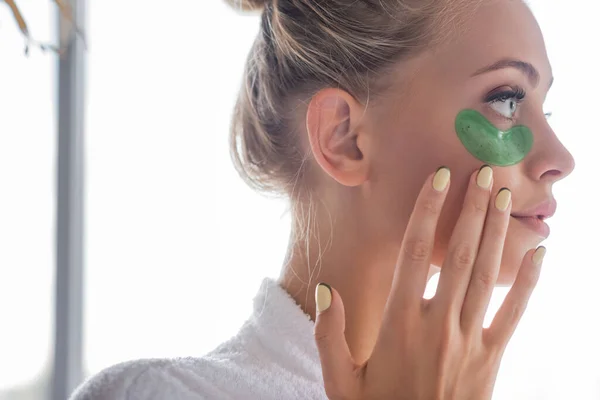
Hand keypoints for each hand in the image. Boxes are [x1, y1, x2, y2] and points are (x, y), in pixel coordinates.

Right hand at [314, 165, 544, 399]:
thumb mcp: (340, 381)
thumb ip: (329, 334)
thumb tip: (324, 289)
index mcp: (399, 324)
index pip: (416, 253)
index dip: (427, 211)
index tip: (439, 178)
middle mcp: (437, 324)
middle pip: (459, 255)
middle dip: (472, 209)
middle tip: (485, 172)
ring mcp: (468, 341)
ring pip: (486, 276)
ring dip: (497, 232)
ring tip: (504, 196)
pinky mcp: (491, 358)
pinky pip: (514, 314)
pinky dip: (528, 283)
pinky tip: (540, 254)